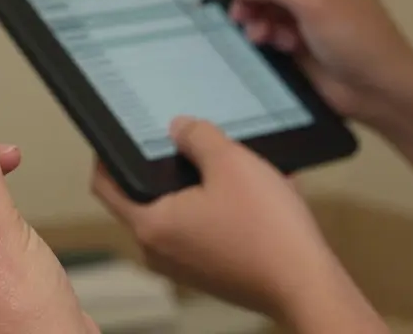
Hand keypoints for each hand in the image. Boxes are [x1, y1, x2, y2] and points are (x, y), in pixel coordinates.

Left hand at [91, 117, 385, 331]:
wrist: (308, 285)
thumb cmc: (267, 230)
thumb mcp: (231, 162)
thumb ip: (197, 136)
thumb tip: (180, 127)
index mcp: (151, 224)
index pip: (105, 184)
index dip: (106, 154)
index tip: (116, 133)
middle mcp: (160, 250)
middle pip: (148, 195)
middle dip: (169, 166)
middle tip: (186, 140)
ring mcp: (186, 265)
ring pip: (183, 211)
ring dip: (204, 185)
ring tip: (235, 163)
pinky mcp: (213, 272)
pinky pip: (207, 228)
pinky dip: (224, 207)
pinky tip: (257, 190)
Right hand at [221, 0, 412, 125]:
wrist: (379, 90)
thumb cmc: (355, 37)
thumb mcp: (315, 1)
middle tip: (241, 13)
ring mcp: (305, 12)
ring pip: (262, 3)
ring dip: (255, 16)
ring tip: (259, 34)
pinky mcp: (297, 39)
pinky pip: (268, 28)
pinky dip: (265, 34)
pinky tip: (276, 46)